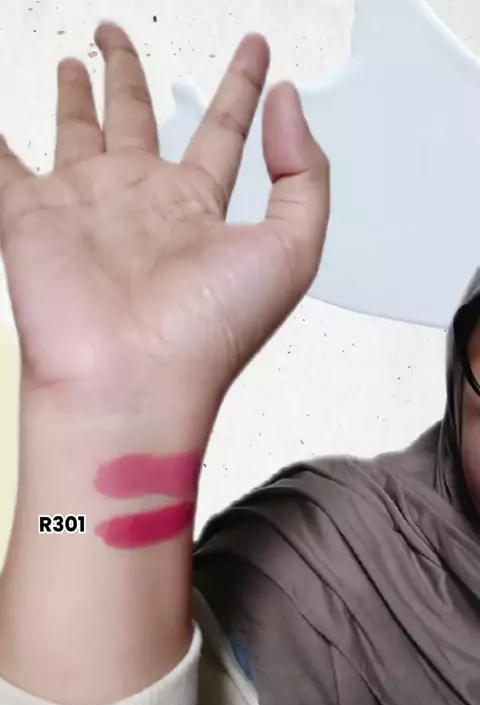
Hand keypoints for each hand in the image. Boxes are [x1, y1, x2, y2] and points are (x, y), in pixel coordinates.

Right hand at [0, 22, 328, 417]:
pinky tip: (1, 122)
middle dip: (130, 75)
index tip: (256, 52)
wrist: (133, 383)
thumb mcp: (291, 251)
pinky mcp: (31, 218)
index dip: (241, 88)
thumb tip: (289, 104)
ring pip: (77, 131)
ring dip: (76, 96)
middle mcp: (141, 205)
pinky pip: (6, 164)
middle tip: (119, 38)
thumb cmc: (209, 334)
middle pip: (138, 120)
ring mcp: (85, 208)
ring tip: (76, 61)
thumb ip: (303, 174)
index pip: (223, 132)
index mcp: (200, 212)